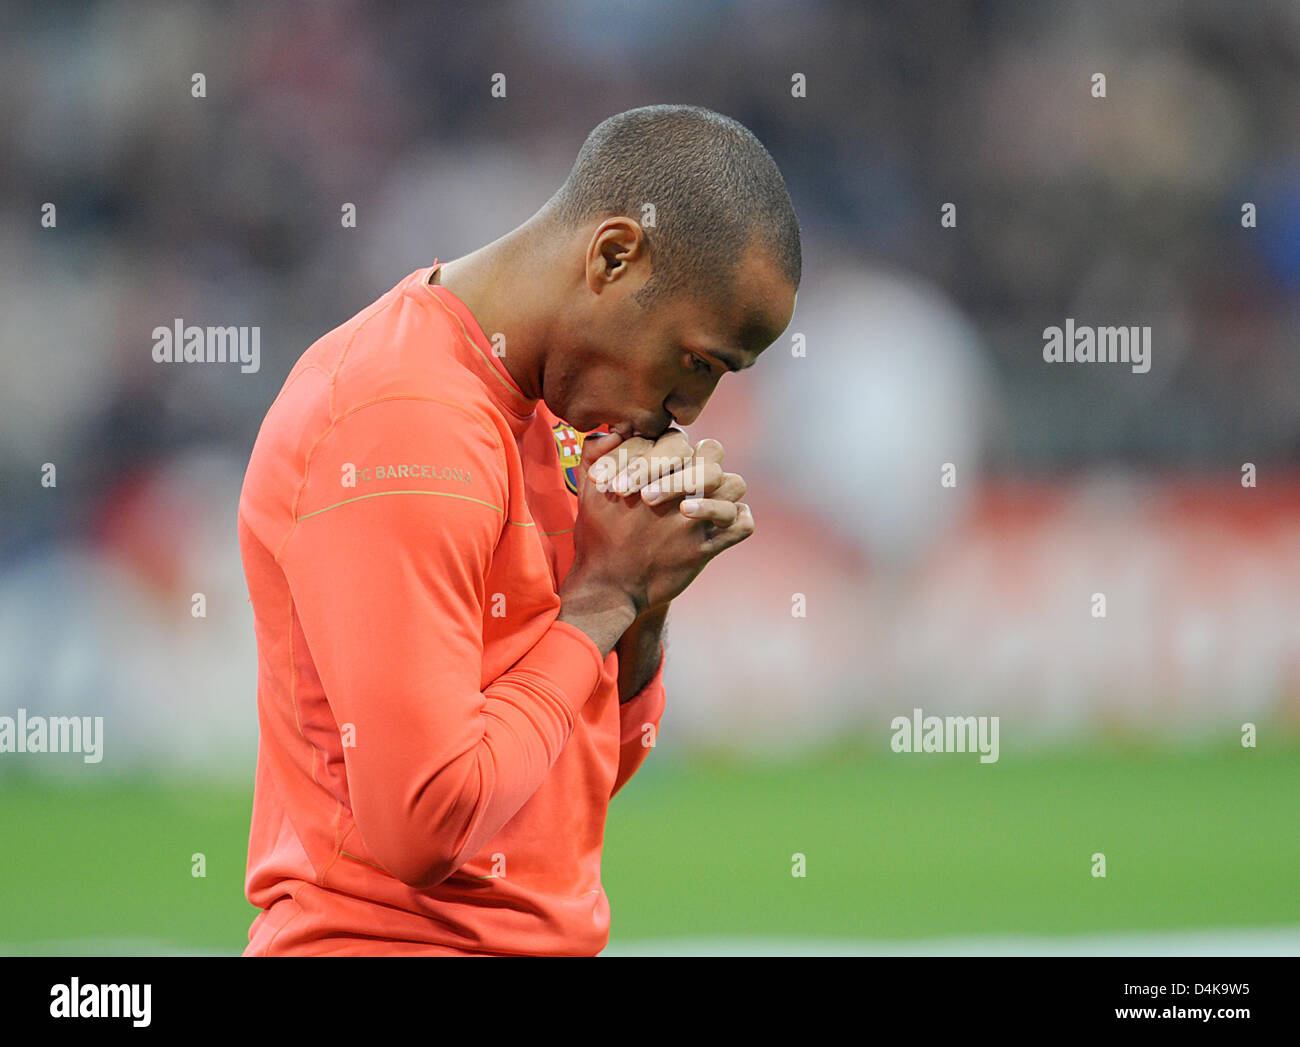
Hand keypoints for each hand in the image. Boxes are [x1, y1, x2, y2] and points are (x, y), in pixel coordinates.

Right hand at [557, 431, 753, 653]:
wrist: (608, 586)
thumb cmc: (599, 535)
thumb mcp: (588, 491)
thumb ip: (595, 454)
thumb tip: (614, 431)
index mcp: (648, 473)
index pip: (677, 440)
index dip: (670, 451)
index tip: (657, 471)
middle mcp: (674, 492)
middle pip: (713, 453)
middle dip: (704, 462)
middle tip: (690, 480)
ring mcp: (691, 521)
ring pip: (733, 484)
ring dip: (725, 489)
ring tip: (709, 497)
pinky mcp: (703, 549)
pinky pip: (741, 525)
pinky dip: (740, 518)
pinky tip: (725, 521)